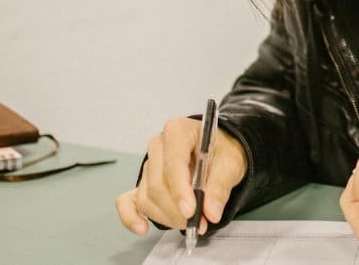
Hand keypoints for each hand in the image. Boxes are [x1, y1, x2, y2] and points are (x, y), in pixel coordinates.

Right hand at [115, 116, 246, 235]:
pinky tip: (143, 228)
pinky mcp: (142, 183)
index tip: (191, 210)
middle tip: (200, 222)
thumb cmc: (221, 150)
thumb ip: (220, 186)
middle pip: (158, 184)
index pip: (173, 162)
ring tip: (191, 221)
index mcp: (178, 131)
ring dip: (168, 216)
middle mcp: (158, 146)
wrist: (217, 151)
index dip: (180, 189)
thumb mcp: (230, 163)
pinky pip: (128, 202)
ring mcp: (148, 165)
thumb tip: (211, 212)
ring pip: (148, 198)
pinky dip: (132, 217)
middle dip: (178, 209)